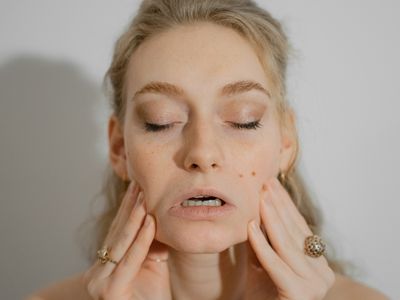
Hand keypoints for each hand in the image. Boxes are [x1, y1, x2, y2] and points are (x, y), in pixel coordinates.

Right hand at [82, 181, 170, 299]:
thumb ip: (152, 245)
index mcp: (107, 263)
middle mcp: (100, 270)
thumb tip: (158, 218)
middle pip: (118, 232)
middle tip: (139, 182)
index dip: (128, 209)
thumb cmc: (150, 297)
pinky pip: (130, 259)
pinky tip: (149, 221)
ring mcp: (101, 281)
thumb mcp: (152, 265)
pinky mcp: (109, 291)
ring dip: (135, 217)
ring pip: (122, 242)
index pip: (119, 231)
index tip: (137, 186)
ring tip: (144, 195)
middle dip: (130, 207)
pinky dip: (141, 240)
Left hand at [247, 177, 335, 299]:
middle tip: (266, 183)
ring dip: (271, 218)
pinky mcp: (299, 295)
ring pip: (287, 245)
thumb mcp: (260, 262)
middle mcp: (321, 273)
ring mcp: (314, 285)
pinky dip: (262, 245)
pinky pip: (276, 265)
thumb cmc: (263, 295)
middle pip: (294, 232)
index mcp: (316, 263)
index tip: (273, 183)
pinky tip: (251, 226)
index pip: (299, 227)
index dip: (285, 204)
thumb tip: (254, 209)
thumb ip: (261, 240)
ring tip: (260, 196)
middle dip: (278, 206)